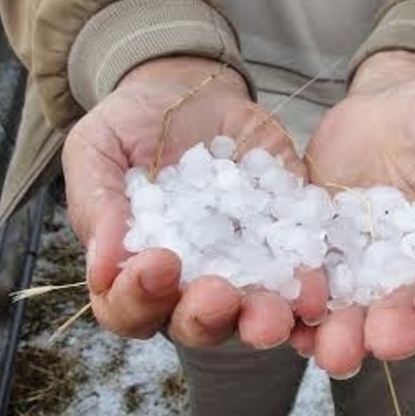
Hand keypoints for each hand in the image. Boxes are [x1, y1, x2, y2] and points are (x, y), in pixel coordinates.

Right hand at [63, 56, 326, 347]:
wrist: (186, 90)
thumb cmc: (128, 127)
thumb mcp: (96, 151)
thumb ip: (97, 206)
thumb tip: (102, 269)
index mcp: (136, 273)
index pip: (130, 310)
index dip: (138, 299)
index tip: (156, 263)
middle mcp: (190, 284)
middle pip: (196, 325)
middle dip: (206, 317)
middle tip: (217, 293)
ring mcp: (243, 267)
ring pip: (252, 313)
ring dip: (263, 319)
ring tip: (274, 313)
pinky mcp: (286, 239)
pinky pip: (301, 271)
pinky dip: (309, 282)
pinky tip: (317, 283)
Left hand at [300, 51, 414, 376]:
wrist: (392, 98)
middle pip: (407, 312)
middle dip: (390, 330)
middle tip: (371, 343)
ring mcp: (368, 270)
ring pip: (354, 313)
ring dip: (338, 334)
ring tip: (323, 347)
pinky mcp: (322, 257)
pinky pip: (308, 288)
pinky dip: (294, 307)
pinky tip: (278, 317)